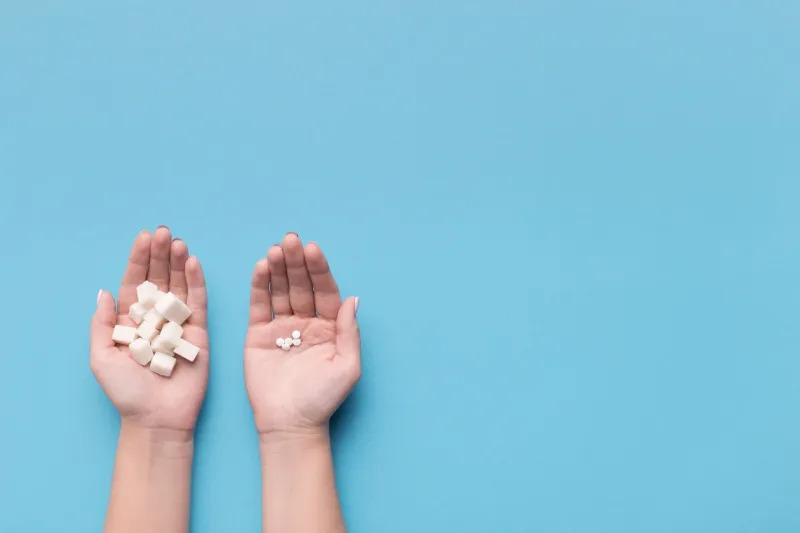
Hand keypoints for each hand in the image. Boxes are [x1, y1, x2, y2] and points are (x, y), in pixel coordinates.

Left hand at [90, 227, 208, 432]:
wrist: (158, 418)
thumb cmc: (127, 393)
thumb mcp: (102, 358)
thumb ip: (102, 325)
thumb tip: (103, 292)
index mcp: (130, 323)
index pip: (134, 283)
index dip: (138, 260)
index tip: (143, 238)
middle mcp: (155, 319)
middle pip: (158, 279)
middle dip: (160, 255)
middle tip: (164, 232)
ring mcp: (178, 324)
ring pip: (179, 286)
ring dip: (178, 263)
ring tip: (178, 242)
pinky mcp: (199, 333)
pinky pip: (198, 302)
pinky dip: (196, 282)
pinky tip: (193, 263)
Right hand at [245, 233, 360, 434]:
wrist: (290, 423)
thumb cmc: (323, 399)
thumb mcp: (347, 366)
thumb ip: (349, 332)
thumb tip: (354, 299)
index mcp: (330, 328)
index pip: (325, 291)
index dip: (319, 270)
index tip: (313, 249)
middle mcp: (306, 323)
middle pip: (302, 285)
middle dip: (297, 262)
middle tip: (290, 240)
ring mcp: (282, 327)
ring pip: (281, 291)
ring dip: (278, 269)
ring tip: (275, 249)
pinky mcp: (258, 334)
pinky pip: (260, 305)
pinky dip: (260, 286)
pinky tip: (261, 268)